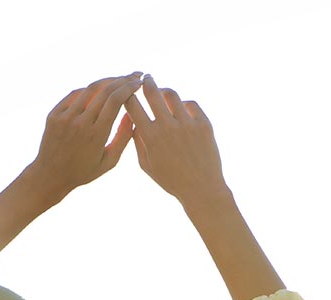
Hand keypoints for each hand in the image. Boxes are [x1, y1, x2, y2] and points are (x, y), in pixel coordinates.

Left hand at [29, 73, 142, 197]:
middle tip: (134, 75)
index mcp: (96, 135)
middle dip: (123, 79)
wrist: (50, 176)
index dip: (129, 87)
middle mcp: (80, 123)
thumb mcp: (108, 161)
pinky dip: (89, 90)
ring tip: (118, 80)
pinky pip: (75, 94)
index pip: (116, 100)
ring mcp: (65, 117)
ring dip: (107, 81)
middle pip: (105, 90)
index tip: (139, 82)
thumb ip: (123, 138)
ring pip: (90, 89)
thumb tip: (133, 115)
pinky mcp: (54, 114)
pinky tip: (99, 89)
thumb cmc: (83, 171)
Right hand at [123, 75, 228, 209]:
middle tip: (145, 78)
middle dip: (146, 82)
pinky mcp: (203, 123)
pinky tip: (181, 108)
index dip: (128, 95)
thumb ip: (138, 143)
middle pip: (152, 92)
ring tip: (163, 93)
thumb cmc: (171, 180)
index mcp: (151, 137)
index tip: (128, 92)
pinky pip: (191, 104)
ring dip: (164, 91)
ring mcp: (187, 123)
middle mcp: (168, 126)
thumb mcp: (148, 166)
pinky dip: (184, 105)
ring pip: (172, 95)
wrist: (201, 189)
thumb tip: (134, 122)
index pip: (133, 106)